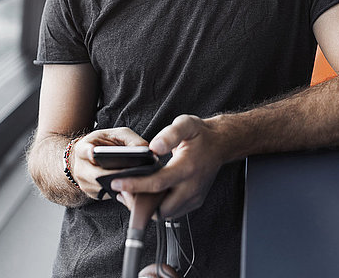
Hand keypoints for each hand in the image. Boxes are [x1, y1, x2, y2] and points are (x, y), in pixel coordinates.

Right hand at [70, 127, 146, 204]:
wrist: (92, 157)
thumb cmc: (107, 143)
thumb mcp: (117, 134)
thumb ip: (130, 139)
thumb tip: (145, 150)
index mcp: (83, 148)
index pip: (83, 150)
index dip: (88, 152)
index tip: (93, 153)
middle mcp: (80, 167)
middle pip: (96, 174)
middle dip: (116, 173)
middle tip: (134, 171)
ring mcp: (85, 183)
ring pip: (104, 186)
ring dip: (120, 183)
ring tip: (136, 177)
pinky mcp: (94, 194)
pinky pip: (109, 193)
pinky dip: (120, 189)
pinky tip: (132, 184)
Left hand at [110, 115, 224, 217]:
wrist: (220, 143)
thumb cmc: (201, 134)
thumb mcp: (185, 124)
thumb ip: (169, 134)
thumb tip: (154, 147)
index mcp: (188, 167)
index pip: (157, 183)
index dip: (135, 185)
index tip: (117, 183)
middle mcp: (192, 186)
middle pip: (160, 208)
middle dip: (139, 203)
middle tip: (122, 190)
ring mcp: (194, 196)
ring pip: (166, 214)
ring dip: (148, 207)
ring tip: (131, 193)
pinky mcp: (195, 201)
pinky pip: (173, 213)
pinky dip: (158, 208)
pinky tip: (147, 195)